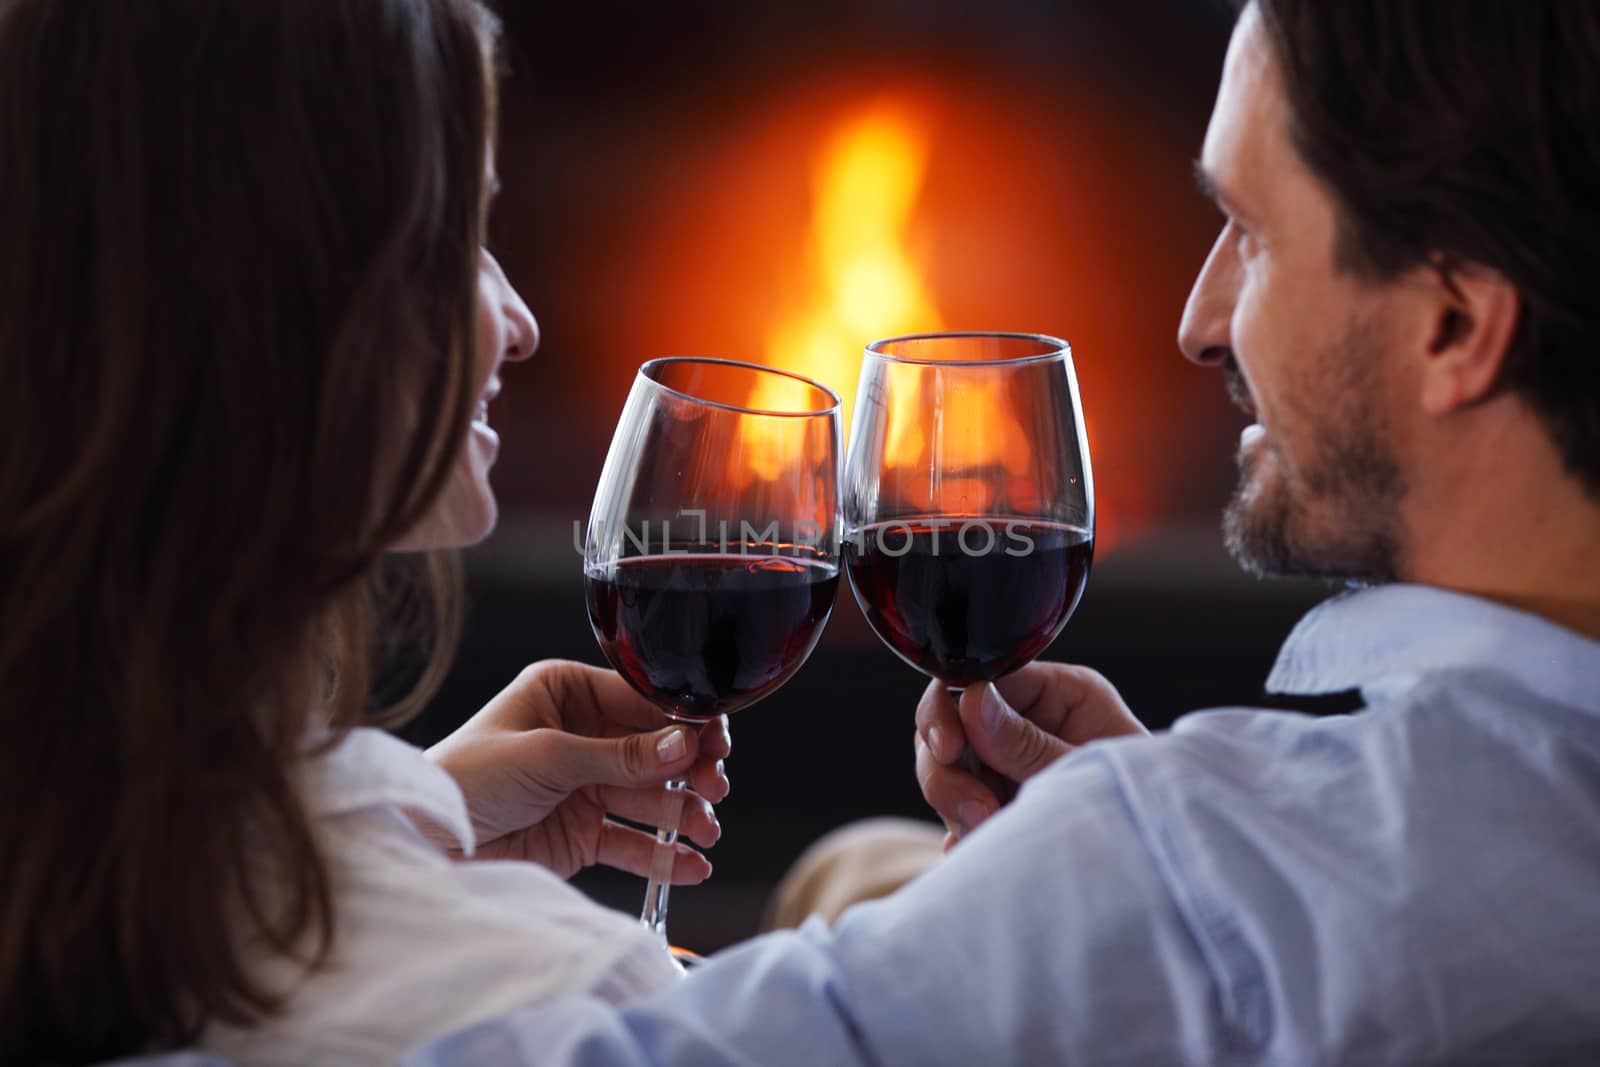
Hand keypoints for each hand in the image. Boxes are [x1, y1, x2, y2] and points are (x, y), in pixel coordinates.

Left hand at [426, 660, 730, 882]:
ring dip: (683, 814)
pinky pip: (632, 841)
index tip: (715, 739)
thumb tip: (684, 744)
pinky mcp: (582, 833)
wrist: (427, 842)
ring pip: (650, 798)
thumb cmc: (466, 777)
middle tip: (714, 786)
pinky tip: (691, 863)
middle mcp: (580, 735)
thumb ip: (620, 754)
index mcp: (565, 693)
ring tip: (706, 832)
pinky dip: (663, 854)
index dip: (681, 721)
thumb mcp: (547, 755)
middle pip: (654, 750)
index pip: (639, 701)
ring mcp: (584, 786)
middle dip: (688, 770)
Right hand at [914, 662, 1144, 846]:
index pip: (982, 675)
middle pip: (949, 721)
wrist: (1161, 875)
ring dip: (954, 804)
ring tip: (989, 830)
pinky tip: (982, 846)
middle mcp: (1029, 723)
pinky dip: (959, 833)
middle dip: (948, 769)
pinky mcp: (997, 806)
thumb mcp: (1083, 772)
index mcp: (1060, 694)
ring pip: (943, 768)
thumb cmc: (1142, 813)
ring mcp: (1008, 766)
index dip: (951, 706)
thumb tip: (972, 697)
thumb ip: (1027, 742)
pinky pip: (953, 812)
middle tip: (976, 808)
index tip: (949, 748)